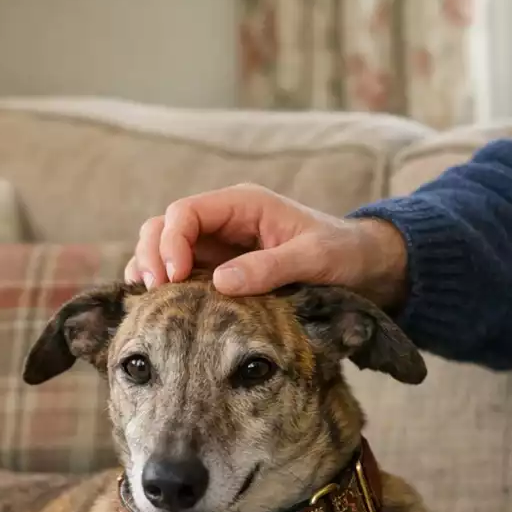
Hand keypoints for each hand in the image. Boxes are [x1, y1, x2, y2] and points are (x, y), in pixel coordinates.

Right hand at [124, 184, 410, 310]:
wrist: (363, 267)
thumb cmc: (342, 254)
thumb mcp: (314, 259)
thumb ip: (270, 268)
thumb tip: (221, 283)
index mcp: (243, 205)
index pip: (186, 212)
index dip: (171, 242)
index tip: (175, 277)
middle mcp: (223, 221)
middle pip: (164, 226)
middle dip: (152, 255)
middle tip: (155, 292)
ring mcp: (217, 247)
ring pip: (163, 248)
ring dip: (150, 270)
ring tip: (148, 300)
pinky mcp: (217, 270)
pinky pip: (179, 273)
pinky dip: (163, 286)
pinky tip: (157, 306)